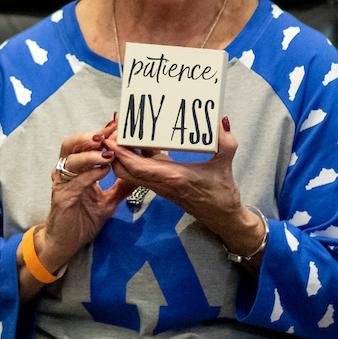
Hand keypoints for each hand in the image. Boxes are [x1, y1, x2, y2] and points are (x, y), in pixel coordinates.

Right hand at [17, 121, 135, 298]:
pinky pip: (74, 182)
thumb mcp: (108, 202)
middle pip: (71, 145)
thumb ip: (121, 186)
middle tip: (107, 134)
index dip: (98, 134)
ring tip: (107, 153)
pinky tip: (103, 171)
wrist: (66, 244)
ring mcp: (61, 184)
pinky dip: (89, 174)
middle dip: (89, 137)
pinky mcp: (61, 198)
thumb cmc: (83, 220)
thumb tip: (139, 174)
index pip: (84, 145)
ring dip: (90, 154)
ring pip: (70, 161)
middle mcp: (65, 173)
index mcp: (76, 170)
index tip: (114, 126)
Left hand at [103, 116, 263, 257]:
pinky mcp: (161, 182)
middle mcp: (161, 182)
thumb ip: (226, 143)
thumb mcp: (225, 165)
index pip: (138, 167)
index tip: (111, 137)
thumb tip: (221, 121)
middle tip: (113, 130)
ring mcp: (159, 184)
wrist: (221, 217)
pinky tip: (138, 139)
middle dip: (115, 151)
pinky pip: (141, 170)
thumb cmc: (222, 194)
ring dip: (122, 154)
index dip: (121, 153)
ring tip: (122, 131)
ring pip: (130, 171)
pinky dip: (134, 156)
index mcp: (173, 178)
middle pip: (125, 170)